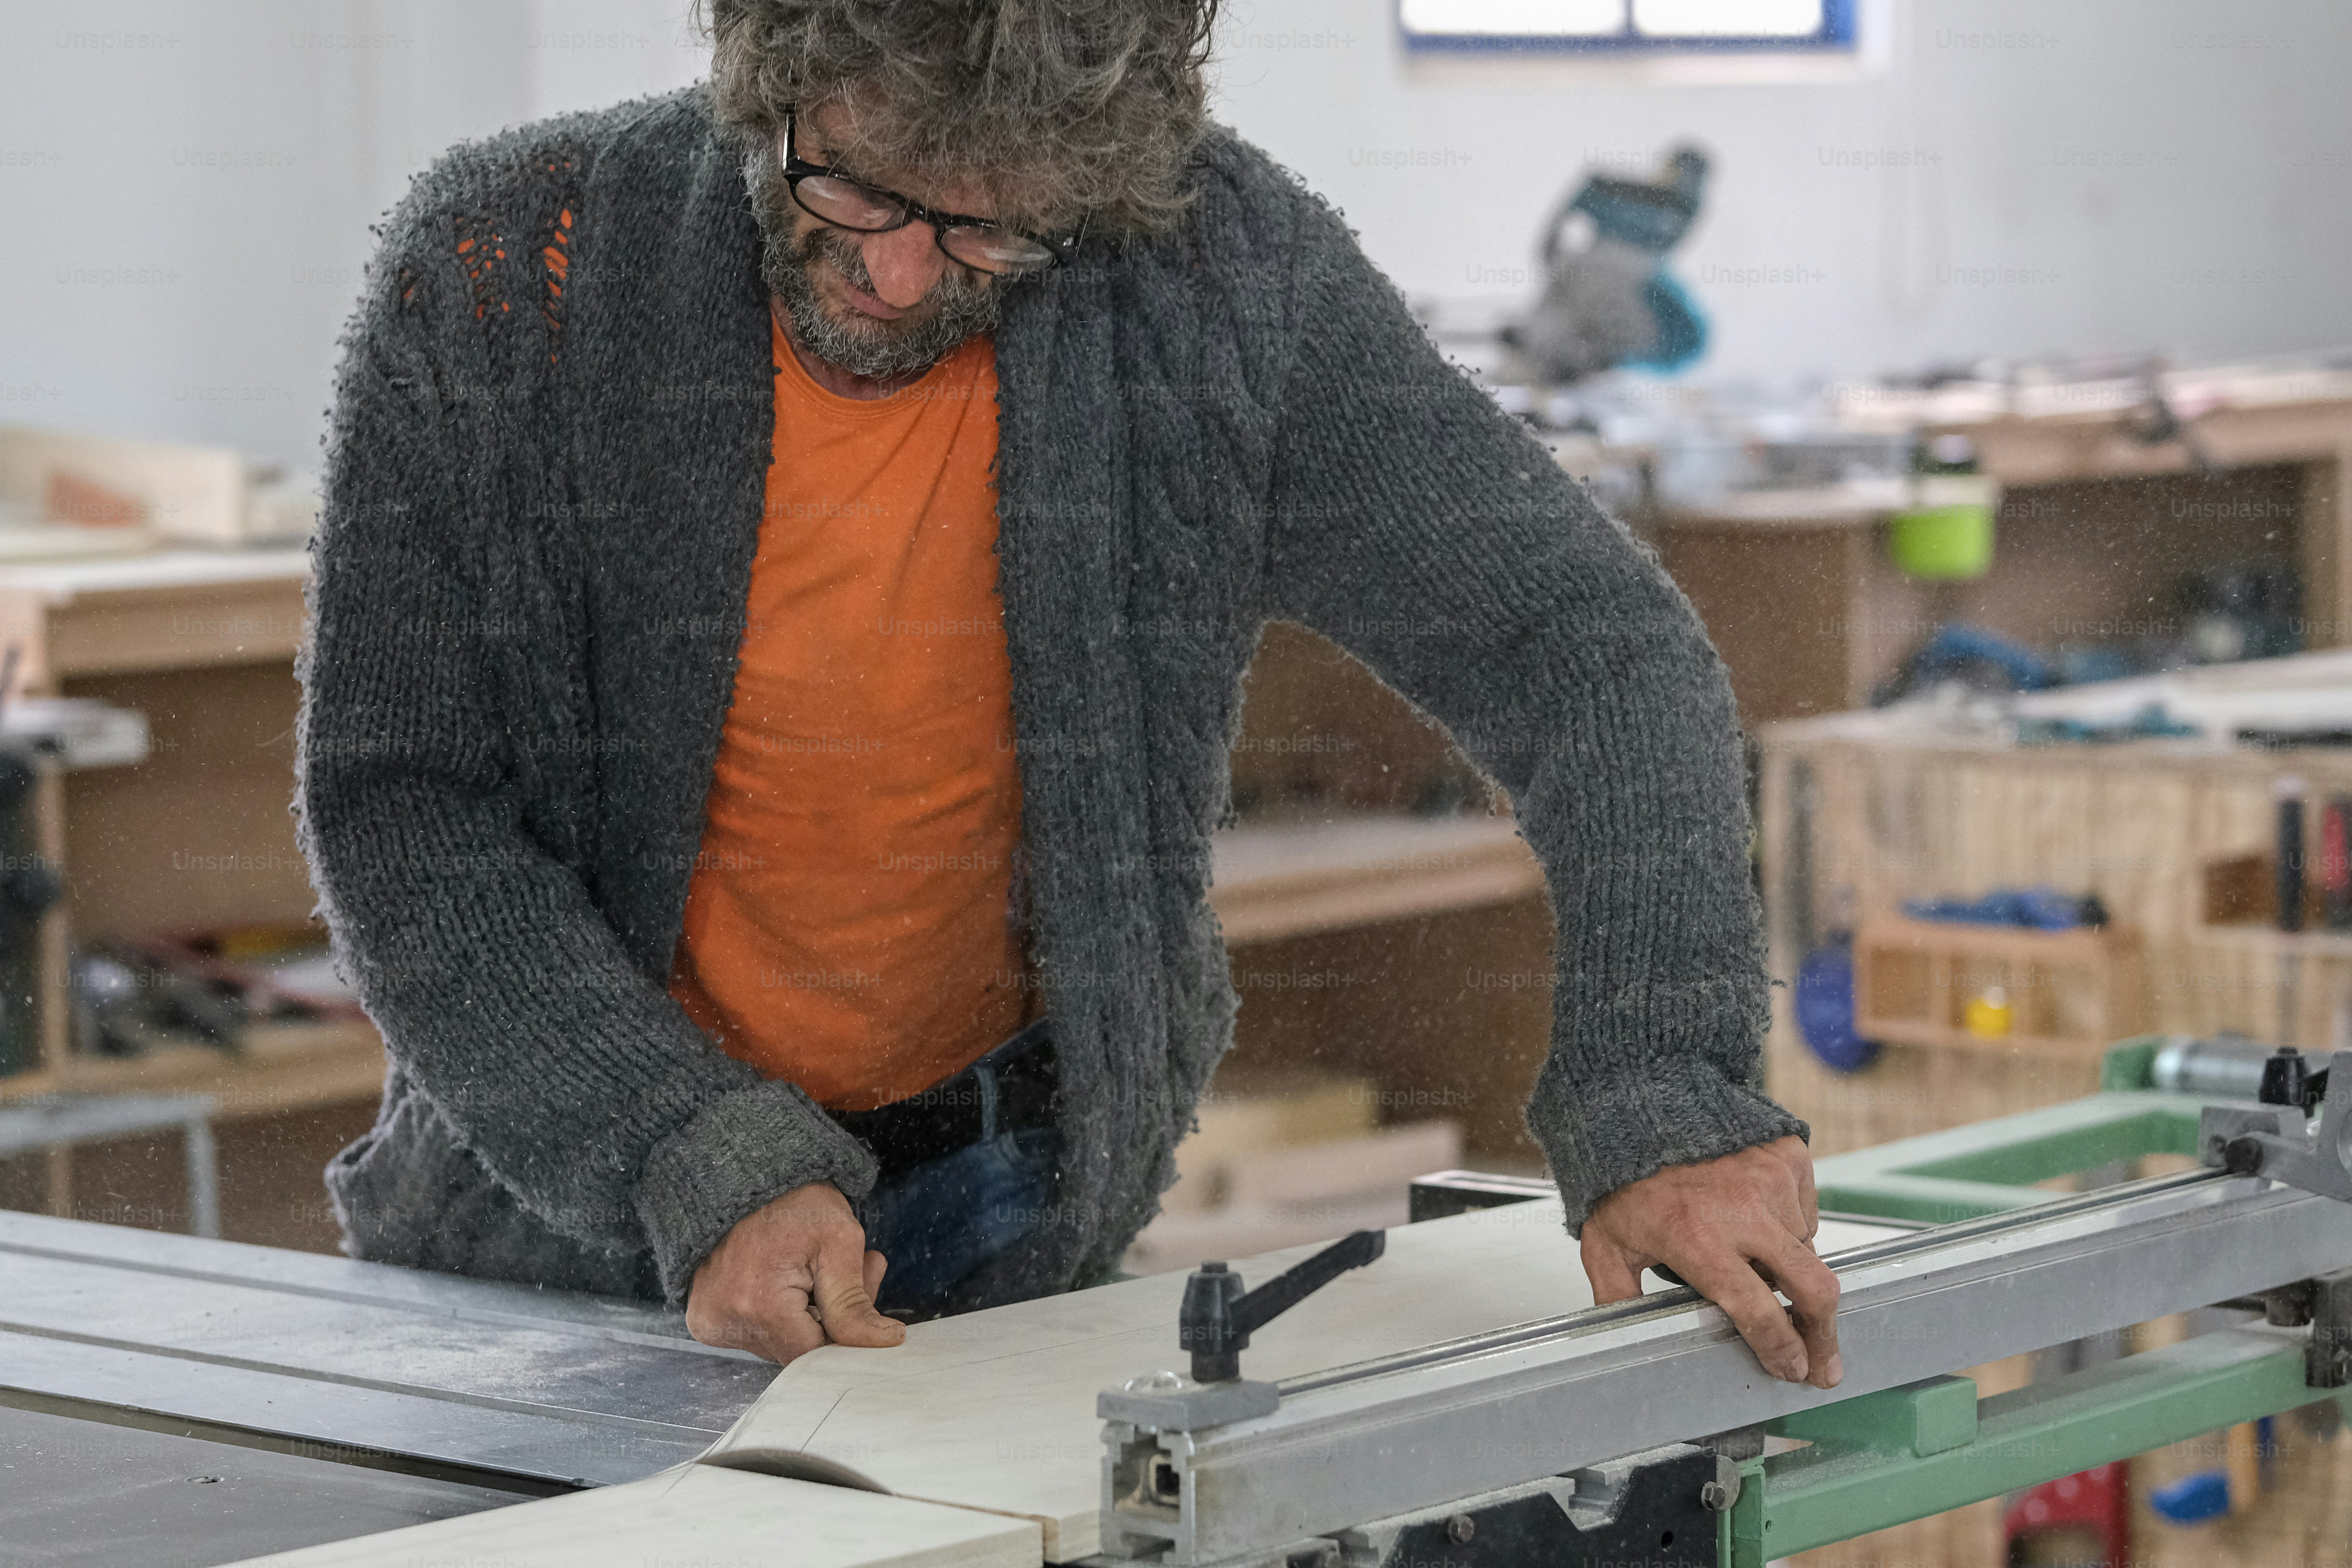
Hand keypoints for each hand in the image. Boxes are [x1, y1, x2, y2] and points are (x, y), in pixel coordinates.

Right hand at [686, 1182, 905, 1364]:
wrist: (747, 1174)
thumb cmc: (796, 1201)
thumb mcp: (839, 1242)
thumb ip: (856, 1301)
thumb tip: (886, 1342)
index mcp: (758, 1306)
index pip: (817, 1353)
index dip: (846, 1333)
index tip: (863, 1299)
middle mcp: (725, 1321)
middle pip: (797, 1350)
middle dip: (831, 1317)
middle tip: (857, 1270)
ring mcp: (710, 1322)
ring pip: (779, 1343)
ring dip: (807, 1315)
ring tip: (820, 1268)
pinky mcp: (705, 1319)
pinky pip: (755, 1332)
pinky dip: (779, 1313)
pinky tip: (786, 1278)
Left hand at [1579, 1136, 1840, 1388]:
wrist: (1641, 1103)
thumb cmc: (1623, 1176)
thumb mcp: (1607, 1242)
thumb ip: (1619, 1297)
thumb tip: (1626, 1344)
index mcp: (1698, 1240)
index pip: (1756, 1309)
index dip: (1781, 1347)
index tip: (1793, 1369)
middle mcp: (1743, 1212)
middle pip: (1812, 1286)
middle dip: (1824, 1332)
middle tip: (1825, 1361)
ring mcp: (1772, 1182)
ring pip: (1805, 1249)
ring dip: (1791, 1268)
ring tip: (1753, 1258)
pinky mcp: (1788, 1157)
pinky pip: (1805, 1211)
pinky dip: (1789, 1225)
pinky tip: (1756, 1219)